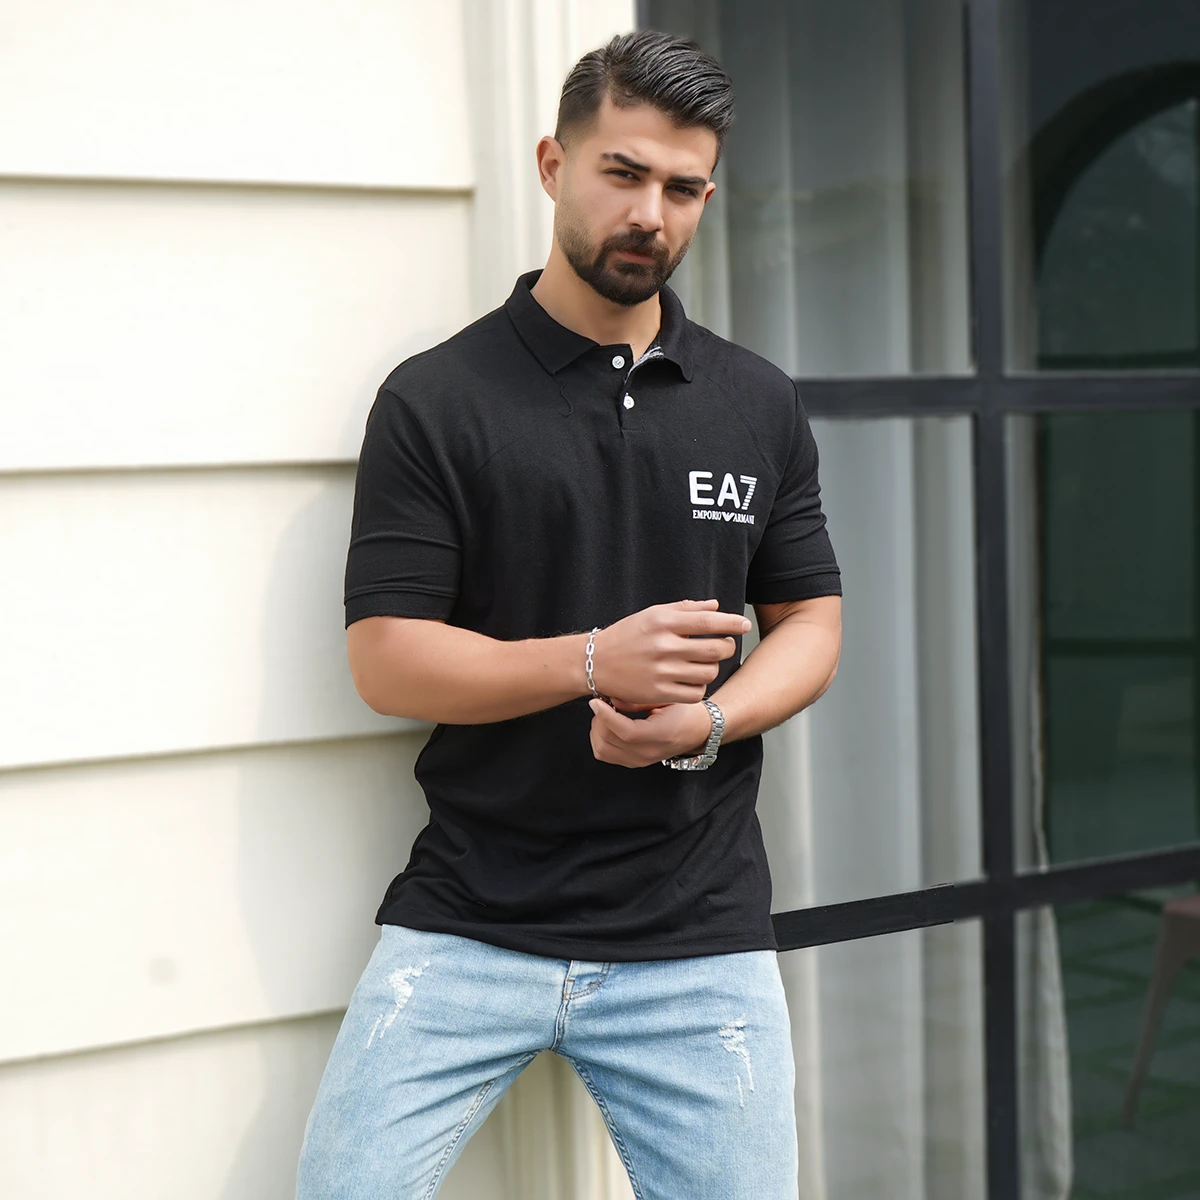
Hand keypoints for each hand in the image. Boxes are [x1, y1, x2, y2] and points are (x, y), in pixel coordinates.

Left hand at [587, 697, 712, 768]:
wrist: (698, 730)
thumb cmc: (686, 711)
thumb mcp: (666, 699)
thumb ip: (638, 701)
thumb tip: (611, 699)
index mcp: (660, 735)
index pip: (625, 732)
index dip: (606, 716)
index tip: (596, 701)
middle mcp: (648, 753)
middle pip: (609, 741)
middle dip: (599, 720)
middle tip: (603, 703)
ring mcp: (640, 761)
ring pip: (602, 750)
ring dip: (597, 730)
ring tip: (605, 715)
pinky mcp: (634, 763)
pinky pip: (605, 754)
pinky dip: (600, 740)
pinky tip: (608, 726)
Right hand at [589, 599, 749, 706]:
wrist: (596, 663)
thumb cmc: (627, 635)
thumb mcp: (652, 614)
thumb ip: (685, 609)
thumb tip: (716, 606)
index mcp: (663, 622)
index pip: (708, 621)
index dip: (731, 623)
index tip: (744, 625)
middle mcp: (664, 646)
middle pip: (715, 649)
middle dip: (726, 646)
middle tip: (722, 646)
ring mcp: (662, 672)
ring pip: (709, 672)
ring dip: (713, 667)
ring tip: (704, 663)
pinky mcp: (659, 693)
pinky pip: (696, 692)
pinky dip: (700, 686)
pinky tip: (693, 679)